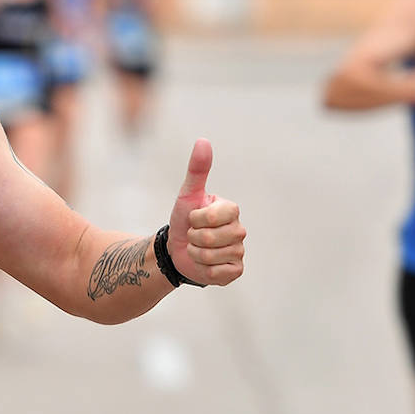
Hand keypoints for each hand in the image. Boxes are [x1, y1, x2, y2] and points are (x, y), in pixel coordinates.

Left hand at [167, 138, 244, 286]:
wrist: (175, 250)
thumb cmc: (183, 220)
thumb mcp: (187, 195)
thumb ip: (197, 170)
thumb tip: (203, 141)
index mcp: (231, 210)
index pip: (215, 216)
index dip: (197, 219)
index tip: (193, 218)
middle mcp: (240, 230)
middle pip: (211, 237)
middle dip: (193, 237)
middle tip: (193, 235)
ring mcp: (239, 251)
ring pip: (212, 256)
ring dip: (195, 253)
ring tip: (196, 248)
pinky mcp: (235, 271)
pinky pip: (219, 272)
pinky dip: (204, 269)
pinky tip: (204, 264)